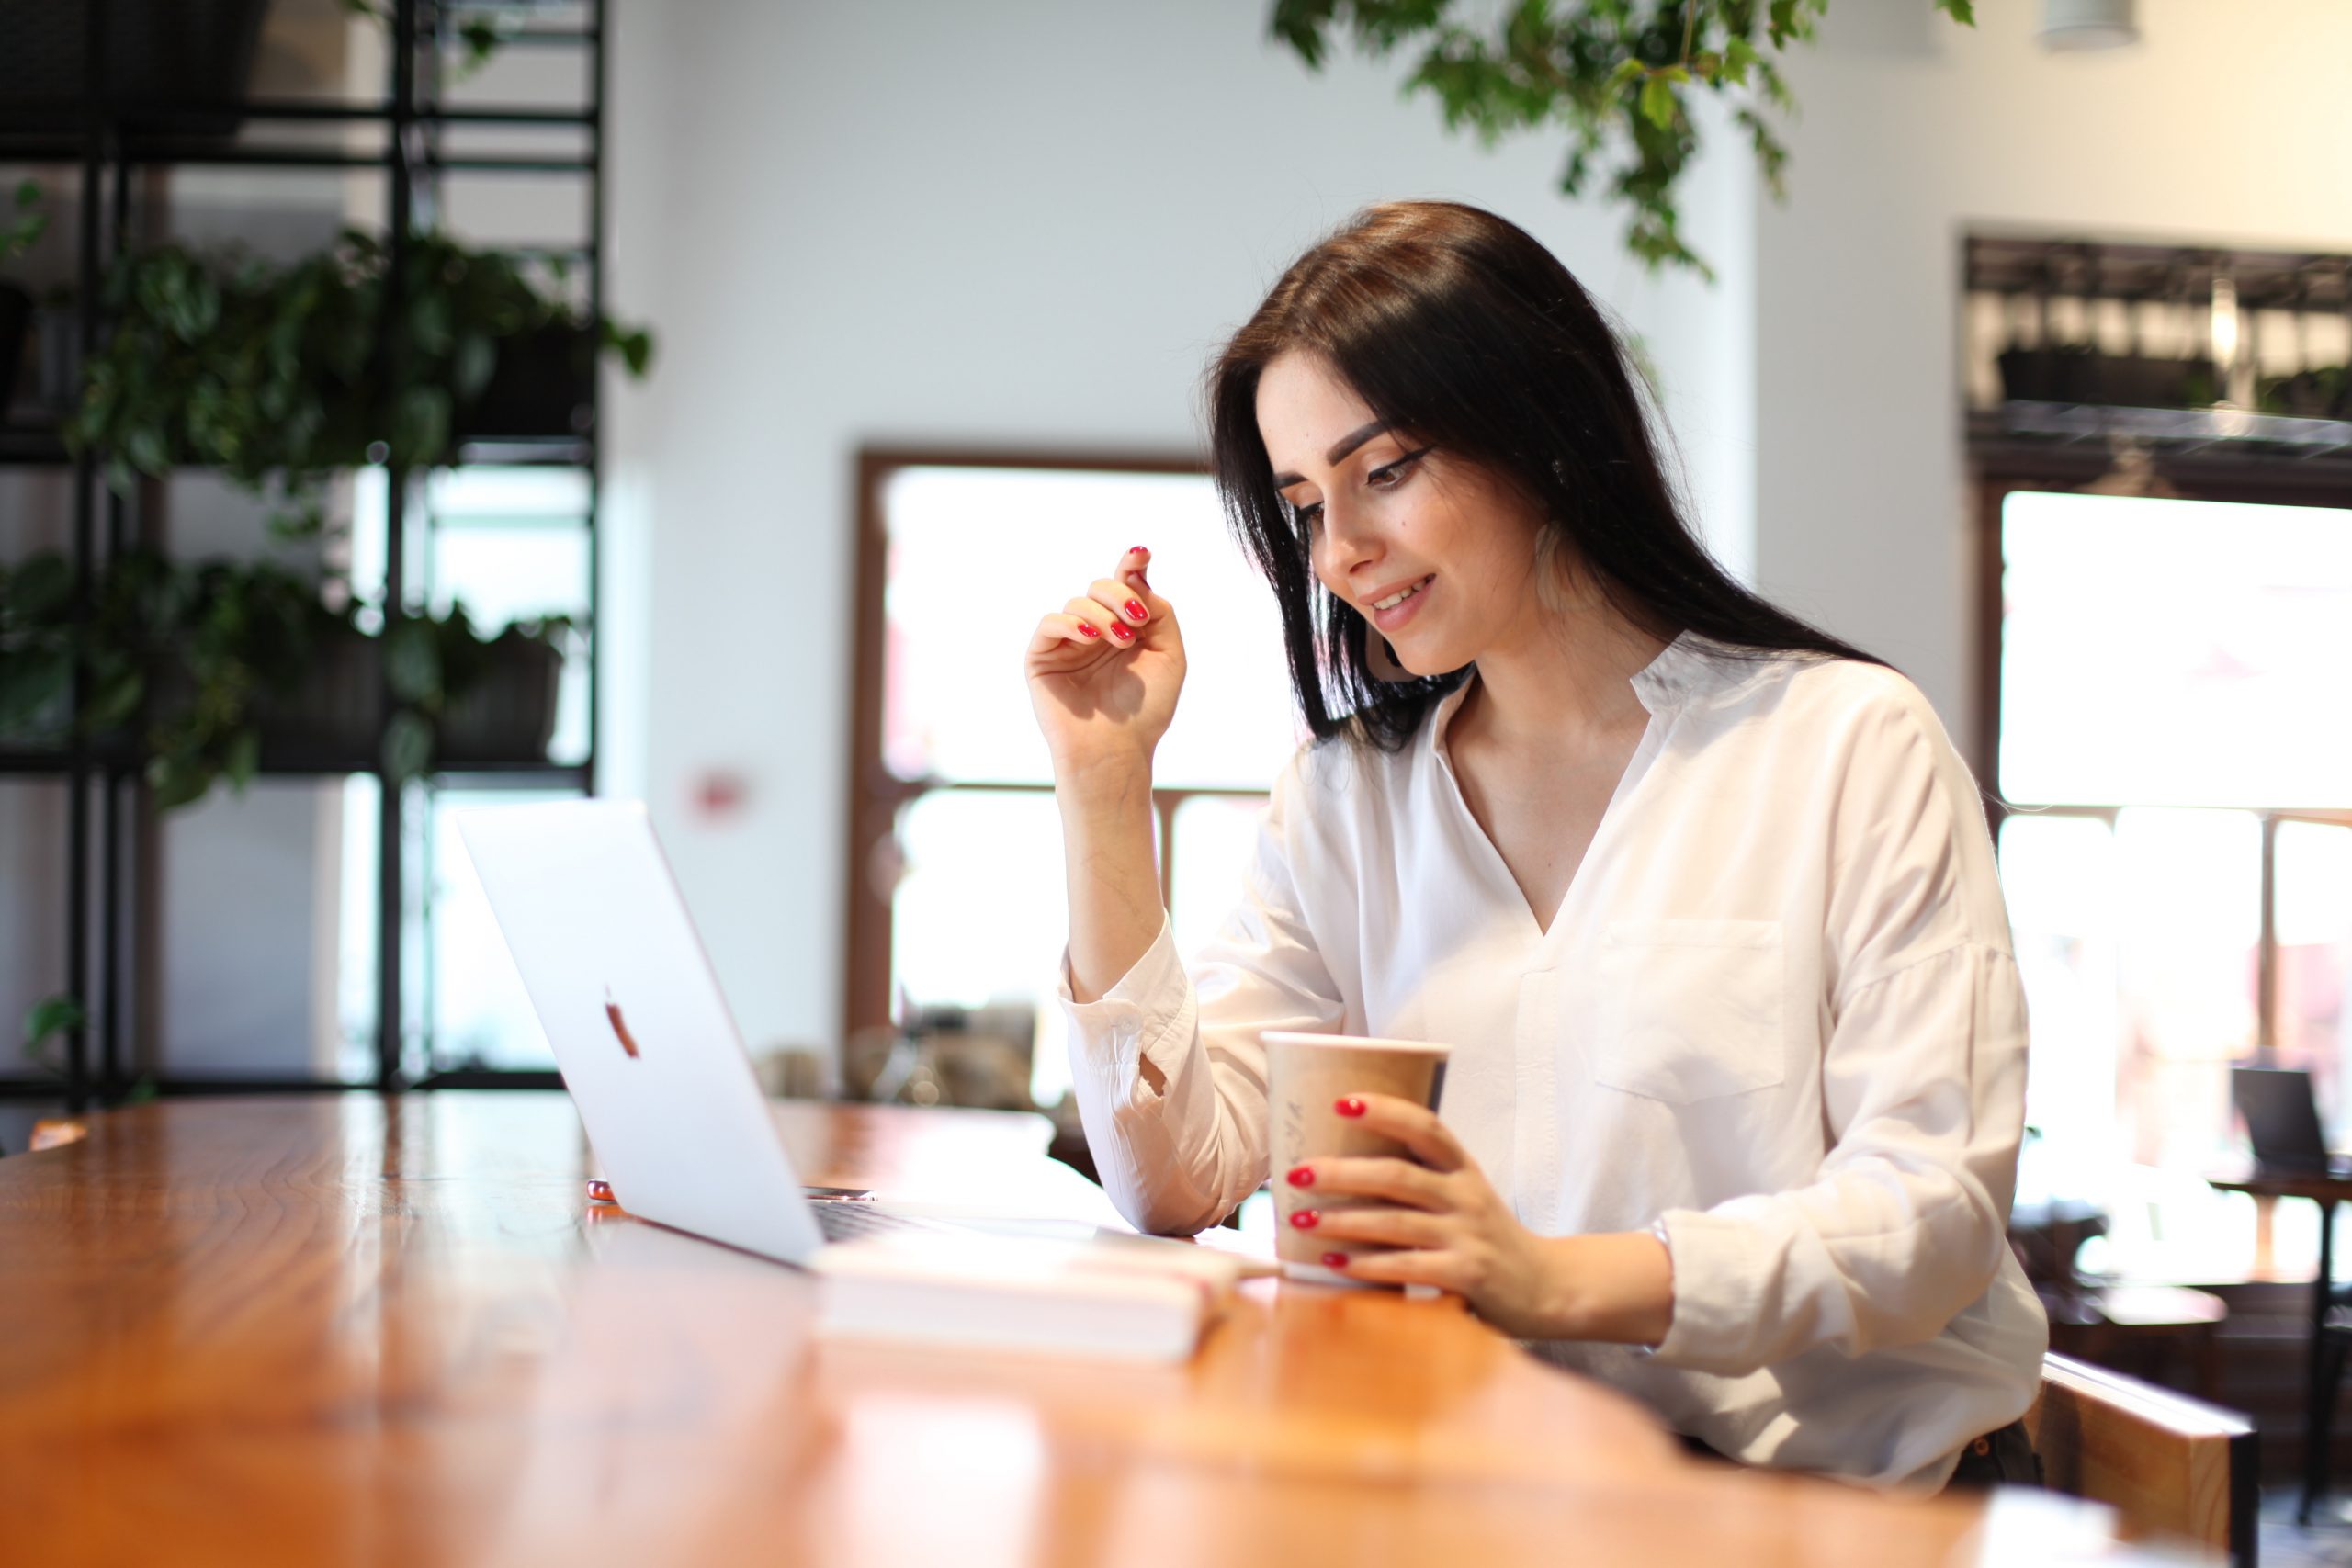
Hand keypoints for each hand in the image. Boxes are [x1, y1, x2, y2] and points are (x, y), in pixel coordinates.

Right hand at [1025, 545, 1185, 775]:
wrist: (1116, 751)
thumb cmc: (1144, 711)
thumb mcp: (1169, 655)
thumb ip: (1160, 613)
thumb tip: (1137, 577)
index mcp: (1125, 629)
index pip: (1126, 587)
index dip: (1132, 565)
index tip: (1142, 553)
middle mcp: (1094, 632)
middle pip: (1101, 587)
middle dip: (1120, 595)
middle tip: (1137, 621)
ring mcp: (1067, 644)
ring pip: (1078, 602)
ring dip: (1103, 615)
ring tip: (1121, 641)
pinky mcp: (1042, 658)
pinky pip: (1050, 623)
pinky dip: (1071, 623)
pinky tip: (1091, 637)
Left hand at [1287, 1092, 1566, 1335]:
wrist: (1547, 1286)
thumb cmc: (1487, 1236)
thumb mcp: (1463, 1194)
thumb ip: (1420, 1177)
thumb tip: (1340, 1163)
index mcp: (1462, 1167)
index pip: (1425, 1126)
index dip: (1384, 1110)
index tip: (1341, 1101)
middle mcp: (1466, 1195)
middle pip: (1397, 1174)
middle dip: (1342, 1172)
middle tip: (1296, 1172)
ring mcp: (1467, 1236)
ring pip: (1395, 1221)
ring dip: (1342, 1220)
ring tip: (1301, 1219)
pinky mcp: (1466, 1275)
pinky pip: (1407, 1266)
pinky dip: (1366, 1264)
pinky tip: (1332, 1261)